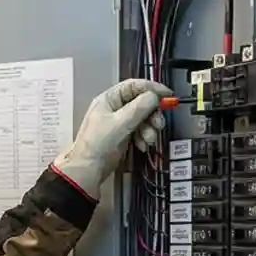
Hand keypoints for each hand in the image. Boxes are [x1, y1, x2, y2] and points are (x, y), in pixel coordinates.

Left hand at [53, 79, 172, 199]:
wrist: (88, 170)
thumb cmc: (100, 143)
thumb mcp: (121, 122)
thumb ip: (140, 106)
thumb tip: (155, 96)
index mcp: (109, 99)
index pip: (134, 86)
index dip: (152, 88)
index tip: (167, 95)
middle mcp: (114, 108)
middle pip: (141, 103)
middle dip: (152, 114)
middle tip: (158, 124)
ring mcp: (118, 122)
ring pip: (142, 118)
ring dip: (149, 128)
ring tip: (148, 140)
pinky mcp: (122, 135)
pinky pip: (139, 131)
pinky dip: (143, 138)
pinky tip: (141, 146)